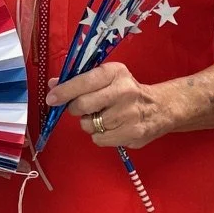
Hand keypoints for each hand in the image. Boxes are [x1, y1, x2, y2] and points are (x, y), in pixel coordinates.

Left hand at [49, 62, 183, 150]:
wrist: (161, 108)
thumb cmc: (127, 91)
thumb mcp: (108, 78)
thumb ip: (80, 81)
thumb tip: (53, 85)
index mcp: (115, 73)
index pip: (84, 81)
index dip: (64, 91)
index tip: (52, 98)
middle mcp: (124, 91)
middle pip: (82, 105)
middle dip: (76, 109)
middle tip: (83, 109)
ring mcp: (129, 114)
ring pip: (89, 125)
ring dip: (90, 124)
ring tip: (104, 118)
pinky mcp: (132, 133)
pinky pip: (99, 139)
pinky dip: (100, 136)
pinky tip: (112, 128)